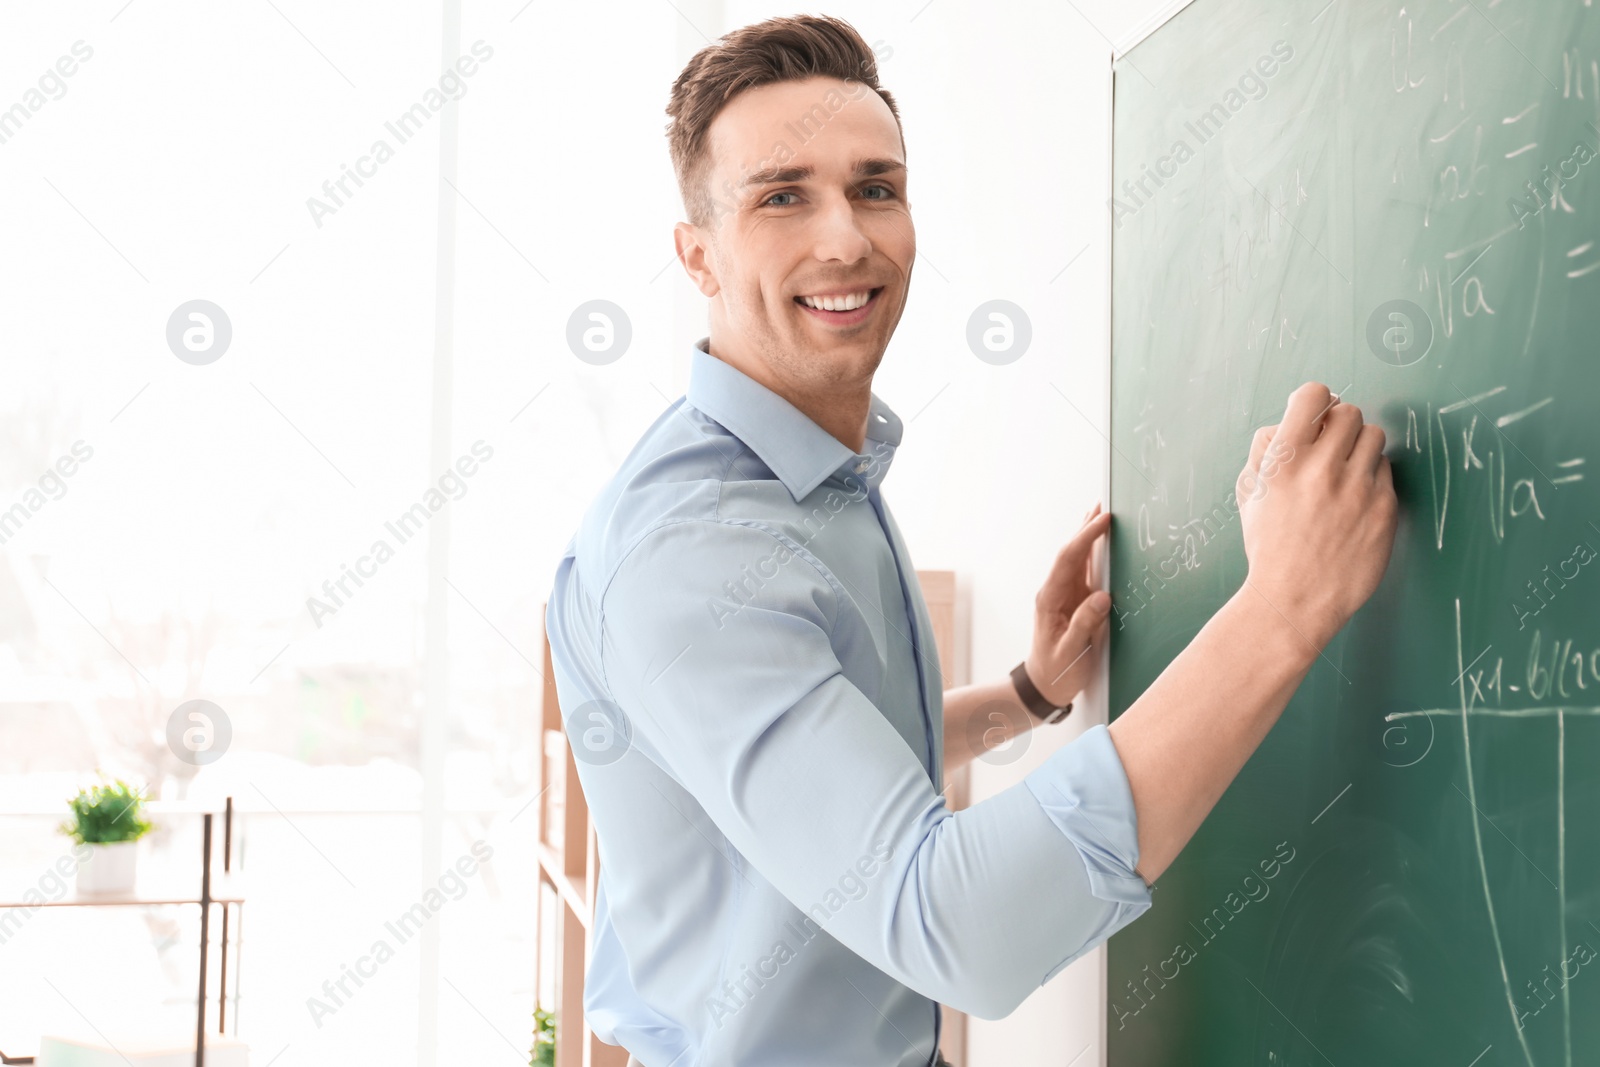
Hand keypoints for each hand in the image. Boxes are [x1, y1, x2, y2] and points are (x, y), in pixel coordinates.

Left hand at [1025, 503, 1113, 706]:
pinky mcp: (1075, 600)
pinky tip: (1102, 542)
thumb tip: (1102, 596)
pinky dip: (1094, 553)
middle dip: (1087, 527)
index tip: (1103, 521)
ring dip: (1090, 536)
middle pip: (1071, 552)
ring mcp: (1065, 594)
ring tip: (1104, 513)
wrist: (1044, 685)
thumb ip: (1085, 625)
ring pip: (1078, 558)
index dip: (1086, 538)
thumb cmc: (1057, 670)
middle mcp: (1056, 591)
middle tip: (1105, 504)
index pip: (1068, 560)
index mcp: (1050, 599)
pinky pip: (1085, 571)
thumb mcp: (1071, 652)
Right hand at [1236, 382, 1397, 648]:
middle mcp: (1322, 469)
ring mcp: (1358, 489)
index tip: (1314, 416)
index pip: (1313, 395)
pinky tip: (1356, 500)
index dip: (1315, 401)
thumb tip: (1290, 422)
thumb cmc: (1269, 547)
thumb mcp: (1249, 493)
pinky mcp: (1384, 508)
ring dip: (1360, 448)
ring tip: (1347, 472)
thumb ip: (1266, 450)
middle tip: (1333, 448)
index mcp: (1283, 461)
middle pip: (1349, 413)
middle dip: (1340, 426)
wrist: (1294, 599)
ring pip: (1375, 436)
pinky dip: (1373, 479)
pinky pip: (1387, 471)